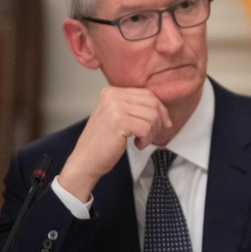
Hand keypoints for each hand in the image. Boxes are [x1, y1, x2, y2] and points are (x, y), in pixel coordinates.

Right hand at [58, 86, 171, 201]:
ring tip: (141, 141)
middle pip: (152, 103)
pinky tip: (137, 144)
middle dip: (159, 121)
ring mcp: (115, 107)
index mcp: (112, 92)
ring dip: (152, 133)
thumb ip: (135, 108)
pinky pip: (146, 128)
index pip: (148, 94)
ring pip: (152, 116)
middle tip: (151, 135)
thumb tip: (164, 110)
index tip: (163, 124)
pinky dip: (147, 139)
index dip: (160, 110)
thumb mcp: (118, 117)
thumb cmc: (104, 141)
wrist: (86, 159)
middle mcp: (112, 96)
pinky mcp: (119, 122)